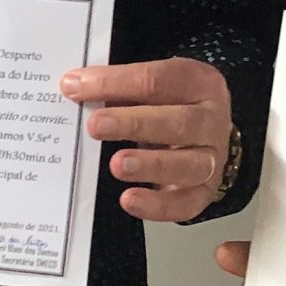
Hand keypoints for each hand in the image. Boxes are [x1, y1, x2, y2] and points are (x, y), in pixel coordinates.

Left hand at [62, 56, 232, 222]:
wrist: (206, 135)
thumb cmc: (170, 105)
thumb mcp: (152, 87)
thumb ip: (119, 87)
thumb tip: (74, 88)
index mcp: (199, 83)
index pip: (158, 80)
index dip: (116, 82)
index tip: (76, 86)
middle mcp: (211, 120)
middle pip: (178, 122)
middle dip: (134, 124)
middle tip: (96, 125)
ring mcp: (212, 159)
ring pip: (188, 164)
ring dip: (150, 166)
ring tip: (117, 165)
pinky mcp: (204, 192)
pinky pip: (186, 203)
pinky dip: (157, 205)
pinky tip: (130, 200)